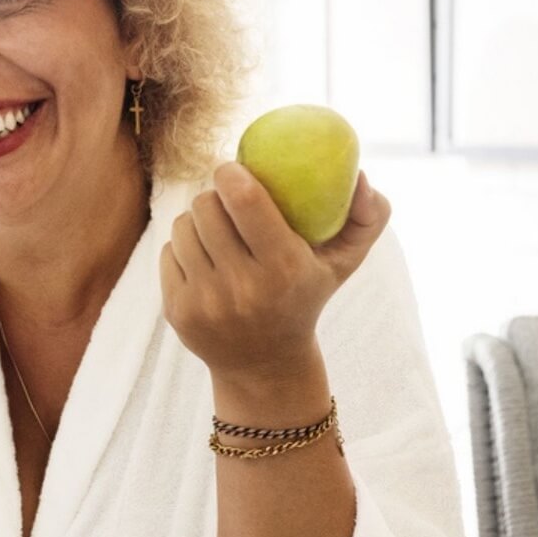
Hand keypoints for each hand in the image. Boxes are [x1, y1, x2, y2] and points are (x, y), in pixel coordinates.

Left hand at [159, 162, 391, 383]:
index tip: (233, 170)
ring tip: (217, 231)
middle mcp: (243, 287)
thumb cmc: (306, 297)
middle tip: (226, 201)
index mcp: (284, 267)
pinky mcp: (178, 312)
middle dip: (214, 196)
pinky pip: (169, 252)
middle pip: (206, 207)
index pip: (243, 199)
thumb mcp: (343, 263)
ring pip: (183, 226)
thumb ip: (367, 218)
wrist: (266, 366)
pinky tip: (204, 259)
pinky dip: (184, 248)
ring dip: (197, 220)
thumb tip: (360, 176)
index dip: (230, 173)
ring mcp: (207, 302)